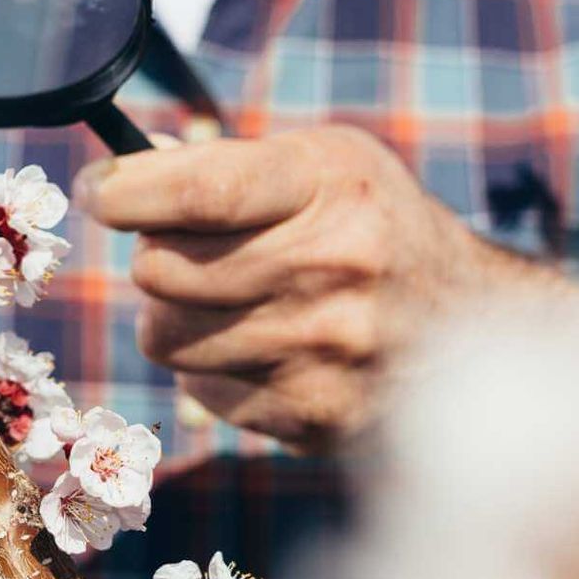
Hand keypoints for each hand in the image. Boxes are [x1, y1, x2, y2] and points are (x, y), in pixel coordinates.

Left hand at [81, 125, 578, 450]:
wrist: (480, 330)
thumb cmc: (377, 229)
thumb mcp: (326, 165)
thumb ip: (223, 163)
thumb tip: (118, 172)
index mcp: (331, 185)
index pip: (201, 189)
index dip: (128, 191)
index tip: (99, 190)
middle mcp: (333, 266)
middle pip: (161, 268)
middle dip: (156, 255)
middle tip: (190, 249)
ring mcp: (324, 350)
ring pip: (165, 334)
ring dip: (177, 315)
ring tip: (231, 300)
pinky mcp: (313, 416)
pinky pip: (198, 389)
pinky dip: (210, 367)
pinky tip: (261, 347)